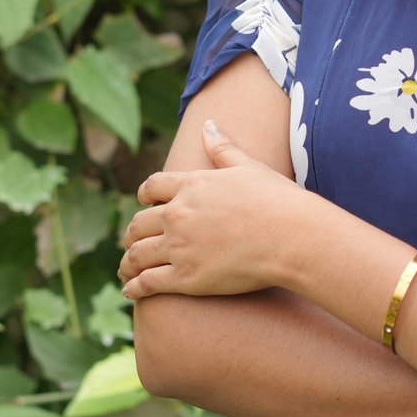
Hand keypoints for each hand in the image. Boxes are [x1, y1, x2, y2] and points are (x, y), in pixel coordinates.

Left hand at [119, 122, 304, 298]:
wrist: (291, 237)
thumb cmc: (276, 200)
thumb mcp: (248, 166)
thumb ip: (223, 148)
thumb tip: (207, 124)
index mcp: (191, 185)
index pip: (152, 187)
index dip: (143, 195)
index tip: (142, 202)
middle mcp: (178, 215)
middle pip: (139, 223)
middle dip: (132, 233)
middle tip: (131, 241)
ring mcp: (179, 247)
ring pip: (137, 255)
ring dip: (128, 263)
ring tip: (126, 271)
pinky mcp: (185, 278)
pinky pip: (147, 283)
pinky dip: (134, 288)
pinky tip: (130, 291)